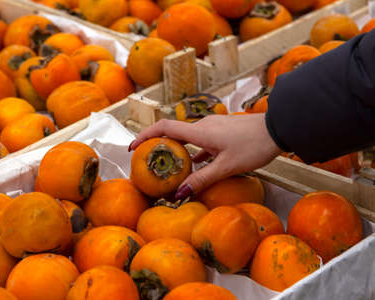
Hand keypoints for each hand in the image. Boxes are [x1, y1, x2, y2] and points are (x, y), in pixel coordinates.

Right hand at [128, 113, 281, 198]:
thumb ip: (202, 179)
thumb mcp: (226, 167)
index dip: (145, 136)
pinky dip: (195, 152)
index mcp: (200, 131)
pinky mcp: (222, 131)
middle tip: (149, 162)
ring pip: (188, 138)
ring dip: (178, 151)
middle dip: (159, 146)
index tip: (133, 147)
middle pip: (173, 133)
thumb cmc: (253, 146)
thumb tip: (178, 194)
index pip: (164, 128)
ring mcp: (213, 127)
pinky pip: (201, 141)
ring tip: (172, 168)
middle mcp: (203, 126)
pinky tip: (198, 164)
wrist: (278, 128)